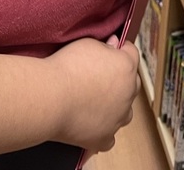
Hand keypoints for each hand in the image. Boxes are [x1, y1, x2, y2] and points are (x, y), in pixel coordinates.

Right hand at [47, 37, 139, 153]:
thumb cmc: (67, 67)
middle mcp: (127, 93)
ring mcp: (117, 118)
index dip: (121, 49)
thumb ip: (106, 46)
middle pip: (132, 83)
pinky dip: (103, 130)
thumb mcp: (88, 44)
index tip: (113, 49)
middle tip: (104, 75)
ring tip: (99, 102)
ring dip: (117, 106)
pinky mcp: (104, 138)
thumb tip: (114, 45)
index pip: (132, 53)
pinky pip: (110, 136)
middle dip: (122, 78)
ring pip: (125, 112)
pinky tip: (93, 124)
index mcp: (126, 67)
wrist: (50, 98)